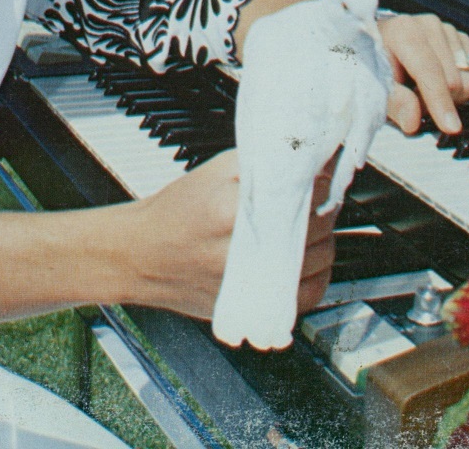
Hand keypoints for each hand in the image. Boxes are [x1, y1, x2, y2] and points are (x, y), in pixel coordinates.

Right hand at [123, 151, 336, 318]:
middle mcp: (241, 255)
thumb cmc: (176, 211)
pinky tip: (306, 259)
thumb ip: (263, 163)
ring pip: (317, 263)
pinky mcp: (250, 309)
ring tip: (309, 225)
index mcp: (231, 213)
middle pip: (315, 229)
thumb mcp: (216, 171)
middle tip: (318, 196)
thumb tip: (307, 158)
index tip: (325, 172)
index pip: (303, 196)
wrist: (142, 254)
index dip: (322, 181)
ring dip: (324, 240)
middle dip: (325, 208)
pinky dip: (316, 276)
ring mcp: (247, 288)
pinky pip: (305, 299)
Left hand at [377, 13, 468, 134]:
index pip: (430, 71)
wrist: (380, 43)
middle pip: (453, 81)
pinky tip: (440, 85)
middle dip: (437, 102)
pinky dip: (462, 89)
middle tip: (415, 102)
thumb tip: (413, 120)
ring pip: (468, 80)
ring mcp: (448, 30)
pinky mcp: (460, 38)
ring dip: (450, 97)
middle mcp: (429, 26)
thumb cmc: (376, 64)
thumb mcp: (375, 86)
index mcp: (405, 31)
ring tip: (425, 92)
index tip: (450, 127)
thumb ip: (394, 102)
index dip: (440, 102)